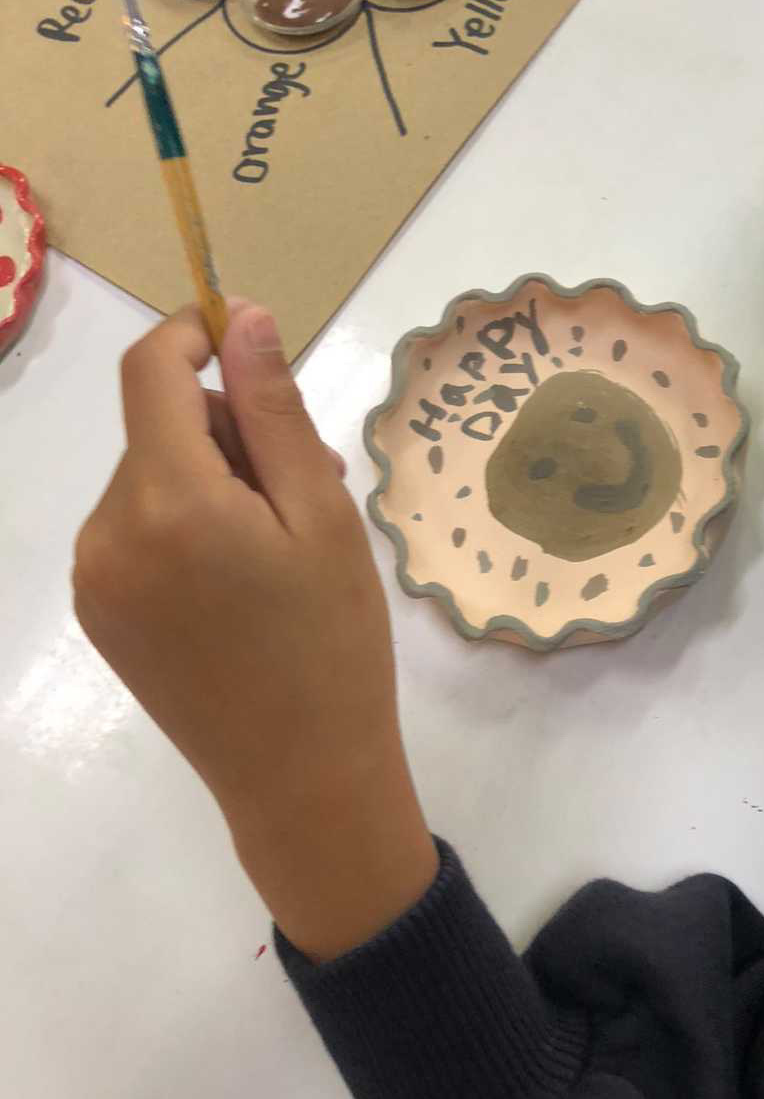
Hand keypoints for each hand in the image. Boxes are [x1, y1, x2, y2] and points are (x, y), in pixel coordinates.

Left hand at [74, 302, 437, 960]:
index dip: (195, 335)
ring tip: (285, 544)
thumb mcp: (324, 516)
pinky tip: (242, 582)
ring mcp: (93, 580)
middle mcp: (106, 533)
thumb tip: (243, 317)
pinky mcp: (99, 616)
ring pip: (150, 480)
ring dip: (212, 481)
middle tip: (312, 483)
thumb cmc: (333, 643)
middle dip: (229, 431)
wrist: (302, 781)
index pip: (149, 371)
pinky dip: (186, 527)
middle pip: (157, 429)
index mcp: (167, 501)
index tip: (252, 344)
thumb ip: (276, 410)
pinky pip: (136, 532)